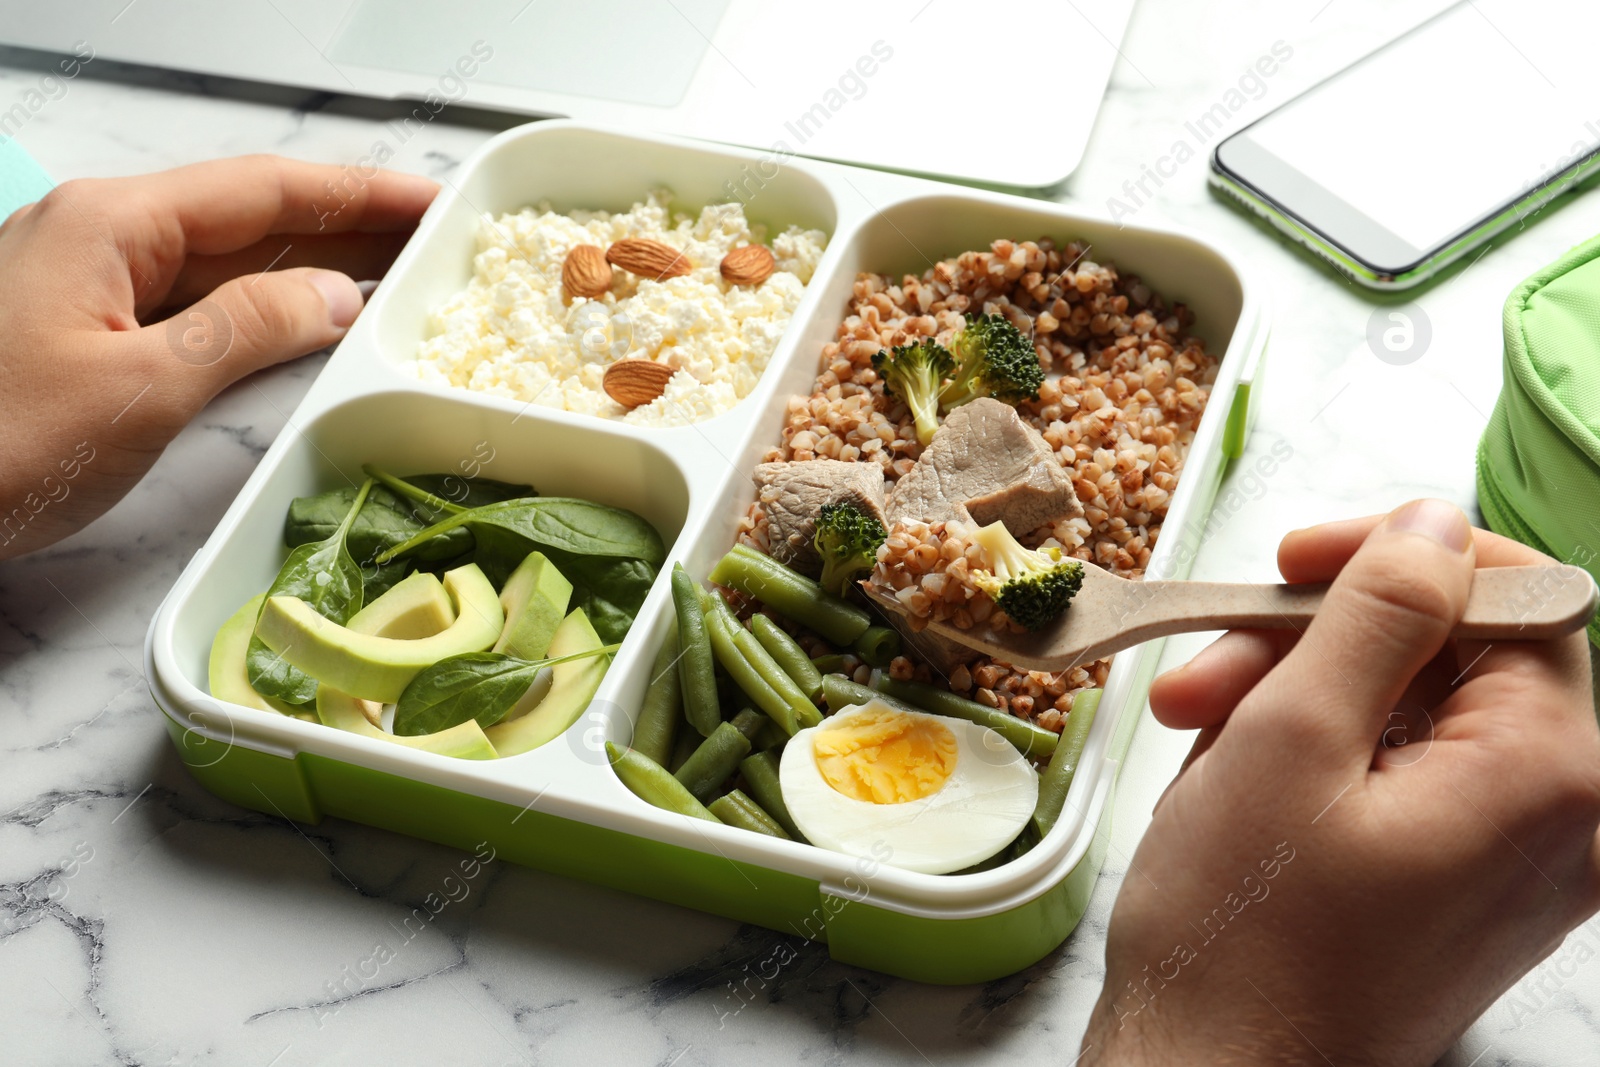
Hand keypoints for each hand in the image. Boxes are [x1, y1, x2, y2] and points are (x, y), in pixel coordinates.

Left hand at [0, 154, 436, 558]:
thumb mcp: (140, 386)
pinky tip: (310, 319)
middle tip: (437, 235)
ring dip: (313, 264)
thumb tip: (335, 297)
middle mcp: (103, 239)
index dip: (358, 192)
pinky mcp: (87, 336)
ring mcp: (91, 287)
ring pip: (226, 262)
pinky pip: (197, 306)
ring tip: (398, 269)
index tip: (434, 199)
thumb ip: (248, 330)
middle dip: (347, 222)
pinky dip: (265, 308)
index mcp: (112, 225)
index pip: (264, 190)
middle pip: (249, 216)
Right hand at [1082, 500, 1599, 1064]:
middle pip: (1457, 654)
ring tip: (1194, 726)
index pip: (1517, 597)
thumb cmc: (1241, 936)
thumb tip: (1435, 522)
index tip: (1292, 564)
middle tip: (1207, 672)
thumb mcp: (1290, 740)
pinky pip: (1405, 771)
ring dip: (1299, 694)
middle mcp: (1563, 818)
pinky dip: (1319, 751)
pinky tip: (1232, 769)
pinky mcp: (1466, 883)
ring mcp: (1518, 858)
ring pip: (1416, 709)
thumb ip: (1377, 613)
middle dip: (1320, 641)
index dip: (1400, 557)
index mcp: (1550, 775)